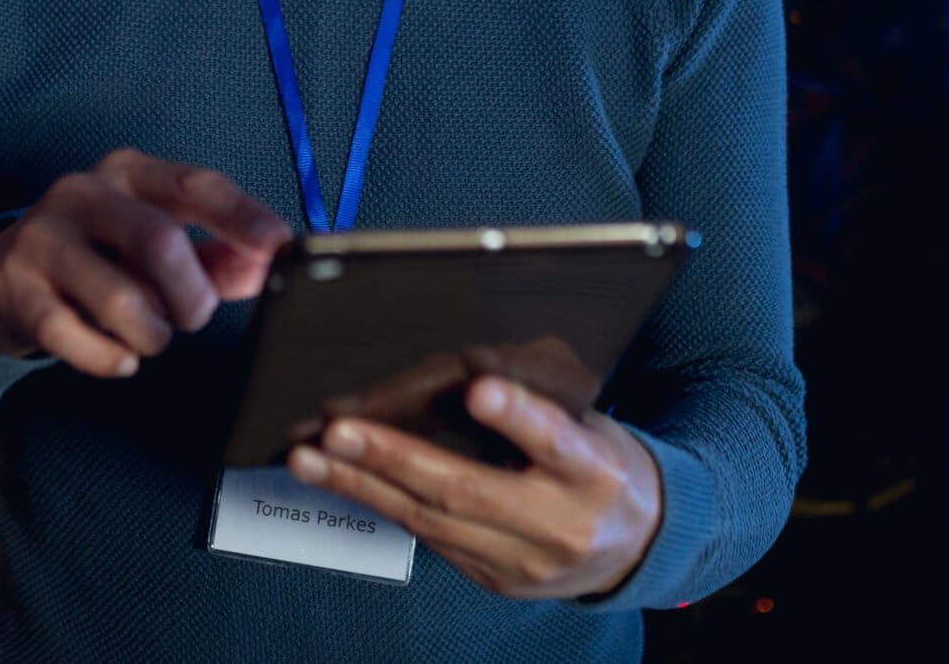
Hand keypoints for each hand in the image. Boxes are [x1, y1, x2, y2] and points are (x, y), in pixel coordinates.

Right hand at [0, 148, 290, 377]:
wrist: (0, 277)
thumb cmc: (98, 254)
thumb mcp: (154, 242)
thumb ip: (216, 256)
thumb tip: (267, 268)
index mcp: (128, 172)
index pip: (195, 184)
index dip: (241, 216)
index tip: (278, 246)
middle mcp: (82, 193)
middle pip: (158, 241)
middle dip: (190, 295)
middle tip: (193, 317)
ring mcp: (43, 239)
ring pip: (120, 298)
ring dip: (152, 332)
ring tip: (151, 335)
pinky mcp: (17, 289)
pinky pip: (74, 336)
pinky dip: (109, 358)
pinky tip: (119, 356)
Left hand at [284, 374, 662, 600]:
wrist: (639, 546)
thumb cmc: (604, 463)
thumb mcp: (592, 423)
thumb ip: (539, 405)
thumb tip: (466, 368)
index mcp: (597, 471)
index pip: (556, 440)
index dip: (517, 415)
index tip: (477, 387)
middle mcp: (560, 524)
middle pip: (470, 491)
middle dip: (395, 459)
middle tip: (338, 431)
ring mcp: (523, 562)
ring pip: (432, 521)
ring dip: (362, 486)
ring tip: (308, 458)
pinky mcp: (494, 580)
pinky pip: (430, 538)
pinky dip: (382, 504)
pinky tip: (341, 480)